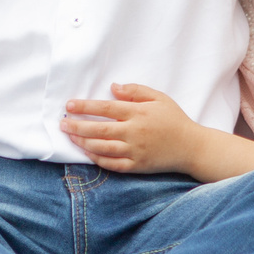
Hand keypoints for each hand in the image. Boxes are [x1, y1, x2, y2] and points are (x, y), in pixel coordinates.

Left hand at [61, 83, 205, 175]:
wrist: (191, 147)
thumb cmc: (174, 119)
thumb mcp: (159, 98)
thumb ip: (136, 91)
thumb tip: (113, 87)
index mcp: (139, 113)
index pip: (106, 109)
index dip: (85, 107)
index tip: (69, 106)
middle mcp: (134, 133)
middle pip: (99, 129)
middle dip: (77, 126)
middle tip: (62, 124)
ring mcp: (135, 151)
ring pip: (102, 148)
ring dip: (83, 143)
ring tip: (70, 137)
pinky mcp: (137, 166)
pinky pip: (112, 164)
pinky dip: (97, 159)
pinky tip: (87, 153)